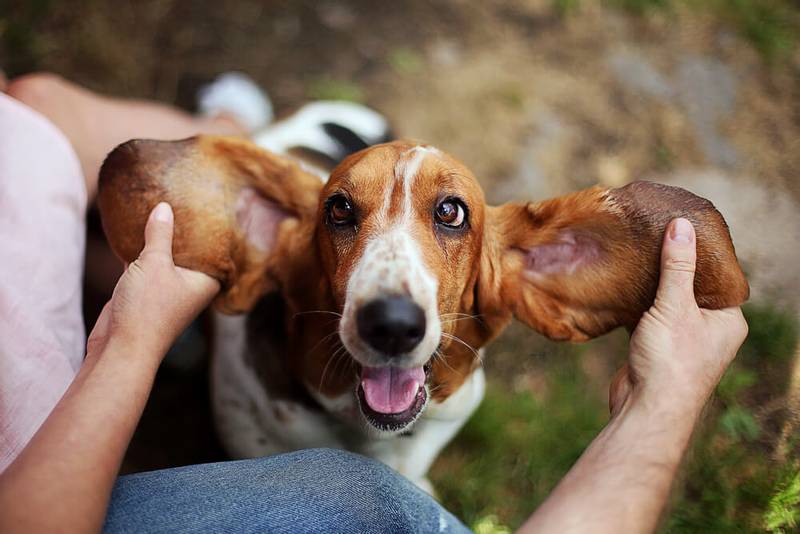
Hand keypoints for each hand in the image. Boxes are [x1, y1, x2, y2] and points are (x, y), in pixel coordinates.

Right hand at [87, 202, 219, 363]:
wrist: (120, 348)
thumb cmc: (147, 309)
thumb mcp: (154, 263)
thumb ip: (160, 234)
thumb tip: (164, 207)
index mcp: (206, 281)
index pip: (217, 251)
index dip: (216, 231)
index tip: (216, 207)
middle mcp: (190, 286)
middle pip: (191, 252)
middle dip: (185, 231)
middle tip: (185, 200)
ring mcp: (167, 290)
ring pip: (166, 258)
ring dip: (161, 240)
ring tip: (159, 208)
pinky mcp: (144, 293)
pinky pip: (146, 265)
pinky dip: (141, 251)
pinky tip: (134, 231)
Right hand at [610, 218, 747, 415]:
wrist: (646, 410)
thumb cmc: (671, 362)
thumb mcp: (675, 306)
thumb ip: (678, 266)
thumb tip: (682, 226)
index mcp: (727, 320)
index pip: (718, 276)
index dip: (700, 252)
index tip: (679, 227)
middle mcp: (710, 330)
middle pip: (691, 287)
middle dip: (672, 266)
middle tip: (652, 237)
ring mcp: (683, 340)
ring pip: (668, 302)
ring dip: (653, 285)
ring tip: (636, 257)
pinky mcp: (657, 348)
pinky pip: (649, 316)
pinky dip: (638, 303)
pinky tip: (623, 286)